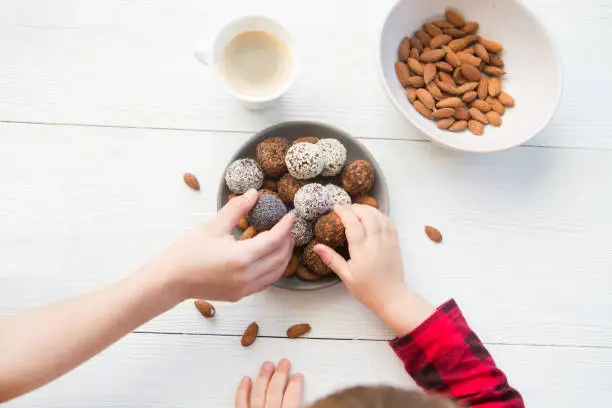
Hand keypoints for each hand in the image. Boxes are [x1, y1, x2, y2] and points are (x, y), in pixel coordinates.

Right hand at [140, 189, 294, 302]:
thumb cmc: (187, 252)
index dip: (286, 226)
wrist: (170, 280)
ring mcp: (244, 289)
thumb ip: (236, 209)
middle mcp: (246, 276)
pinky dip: (272, 269)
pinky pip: (265, 282)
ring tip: (282, 241)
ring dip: (283, 257)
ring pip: (276, 273)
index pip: (274, 240)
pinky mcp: (239, 295)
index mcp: (241, 258)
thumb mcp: (213, 226)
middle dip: (287, 241)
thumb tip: (253, 193)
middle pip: (280, 258)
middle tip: (288, 227)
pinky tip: (268, 258)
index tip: (291, 215)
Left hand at [235, 360, 302, 407]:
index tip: (298, 376)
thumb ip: (298, 406)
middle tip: (284, 363)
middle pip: (275, 391)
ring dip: (263, 377)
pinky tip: (246, 379)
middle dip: (280, 374)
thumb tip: (307, 402)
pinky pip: (241, 402)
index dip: (296, 385)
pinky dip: (243, 390)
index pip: (292, 398)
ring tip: (267, 365)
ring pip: (258, 393)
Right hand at [314, 205, 433, 335]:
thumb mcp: (346, 277)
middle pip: (367, 215)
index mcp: (362, 251)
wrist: (392, 297)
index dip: (344, 212)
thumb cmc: (367, 289)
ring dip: (367, 209)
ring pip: (379, 216)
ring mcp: (388, 241)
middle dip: (355, 208)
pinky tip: (372, 216)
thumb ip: (332, 259)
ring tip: (357, 210)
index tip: (335, 208)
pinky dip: (380, 215)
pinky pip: (389, 222)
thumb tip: (316, 247)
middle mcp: (376, 243)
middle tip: (345, 209)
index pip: (353, 223)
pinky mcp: (395, 243)